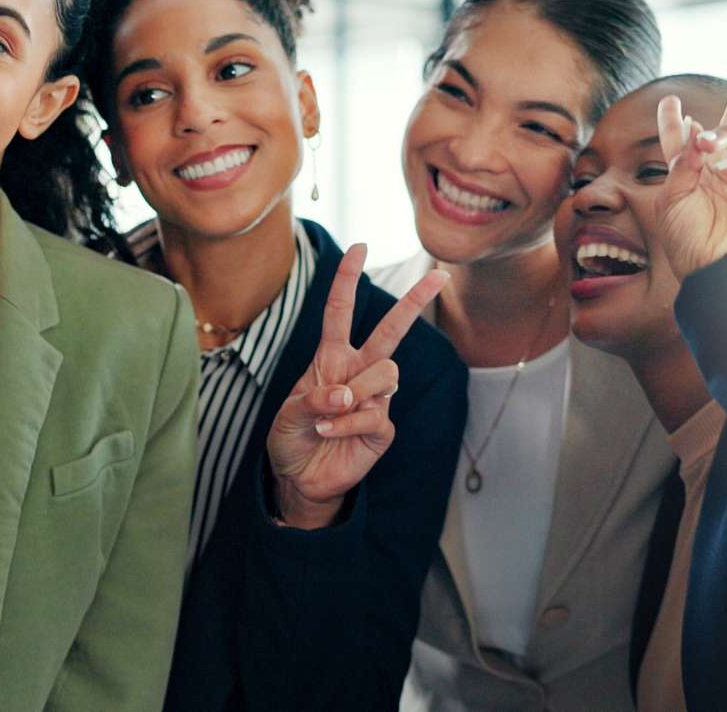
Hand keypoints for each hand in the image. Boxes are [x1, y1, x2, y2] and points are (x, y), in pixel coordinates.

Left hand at [267, 243, 447, 528]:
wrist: (299, 479)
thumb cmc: (291, 438)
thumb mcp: (287, 413)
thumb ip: (313, 399)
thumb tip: (345, 395)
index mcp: (331, 357)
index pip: (341, 311)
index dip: (347, 279)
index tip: (359, 246)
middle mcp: (357, 372)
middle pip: (390, 330)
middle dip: (415, 301)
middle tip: (439, 274)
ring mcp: (374, 399)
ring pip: (385, 374)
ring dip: (354, 393)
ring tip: (327, 416)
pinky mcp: (382, 429)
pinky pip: (376, 414)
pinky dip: (347, 424)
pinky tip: (330, 434)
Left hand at [656, 66, 726, 279]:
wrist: (717, 265)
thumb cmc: (687, 238)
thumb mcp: (672, 200)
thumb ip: (681, 164)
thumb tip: (694, 129)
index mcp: (687, 171)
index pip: (680, 136)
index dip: (673, 118)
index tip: (670, 99)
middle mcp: (718, 166)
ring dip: (726, 132)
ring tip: (712, 143)